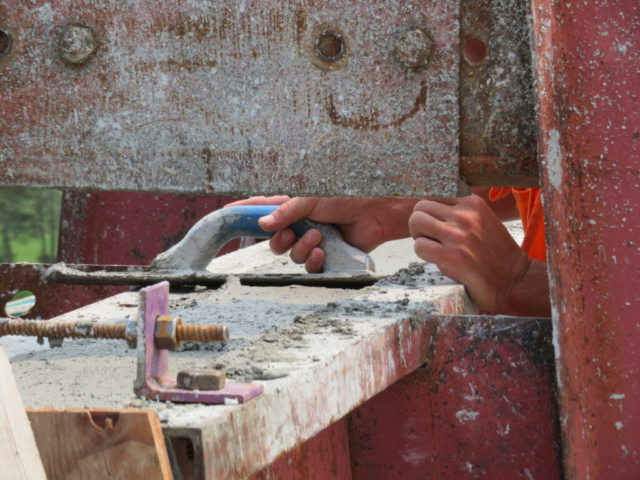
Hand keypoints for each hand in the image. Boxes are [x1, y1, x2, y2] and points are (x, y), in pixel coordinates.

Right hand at [226, 196, 417, 272]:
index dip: (245, 213)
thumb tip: (262, 225)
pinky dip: (314, 262)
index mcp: (294, 207)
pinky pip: (310, 268)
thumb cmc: (348, 195)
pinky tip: (323, 252)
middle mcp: (301, 225)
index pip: (263, 210)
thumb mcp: (312, 198)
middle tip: (295, 233)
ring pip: (292, 257)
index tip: (226, 214)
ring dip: (302, 250)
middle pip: (275, 242)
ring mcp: (314, 241)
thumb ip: (286, 211)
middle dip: (282, 241)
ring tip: (319, 239)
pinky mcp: (328, 256)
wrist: (378, 211)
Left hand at [409, 195, 533, 313]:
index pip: (434, 197)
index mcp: (472, 203)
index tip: (437, 226)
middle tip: (430, 238)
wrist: (514, 281)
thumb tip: (428, 212)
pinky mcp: (451, 256)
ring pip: (415, 222)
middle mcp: (464, 215)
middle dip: (420, 224)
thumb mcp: (483, 221)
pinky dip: (423, 254)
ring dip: (420, 237)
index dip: (431, 214)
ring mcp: (457, 234)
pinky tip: (439, 260)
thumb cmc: (496, 254)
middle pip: (420, 207)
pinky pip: (419, 246)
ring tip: (434, 248)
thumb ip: (460, 213)